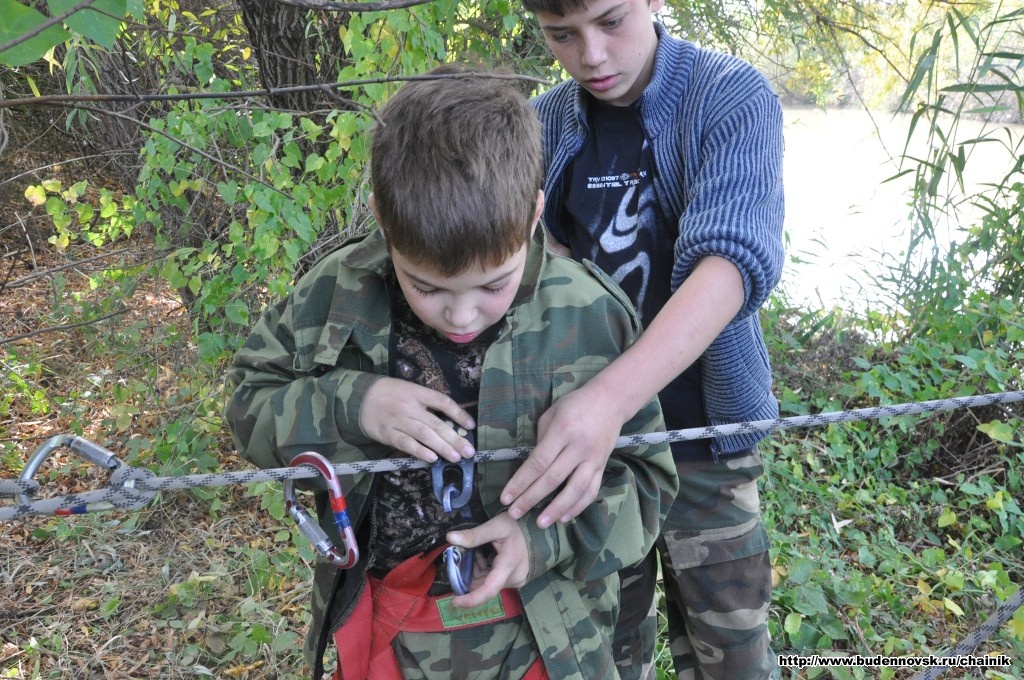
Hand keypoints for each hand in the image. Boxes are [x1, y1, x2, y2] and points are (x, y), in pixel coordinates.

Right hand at [359, 377, 474, 462]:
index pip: (442, 401)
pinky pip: (406, 444)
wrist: (358, 397)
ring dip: (442, 447)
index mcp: (417, 392)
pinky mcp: (387, 434)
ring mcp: (398, 420)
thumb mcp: (409, 389)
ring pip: (424, 435)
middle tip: (469, 451)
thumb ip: (426, 402)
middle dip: (454, 438)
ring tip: (456, 457)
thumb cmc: (389, 393)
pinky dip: (419, 451)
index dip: (459, 413)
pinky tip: (432, 458)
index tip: (471, 426)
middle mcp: (409, 406)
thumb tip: (450, 420)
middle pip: (436, 423)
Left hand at [447, 513, 528, 608]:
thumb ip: (474, 534)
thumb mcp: (497, 525)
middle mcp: (513, 578)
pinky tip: (481, 556)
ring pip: (487, 583)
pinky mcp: (513, 579)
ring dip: (475, 571)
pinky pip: (493, 580)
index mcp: (508, 565)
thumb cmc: (519, 527)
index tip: (455, 601)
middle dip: (467, 576)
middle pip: (484, 585)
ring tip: (472, 552)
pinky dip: (482, 571)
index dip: (471, 599)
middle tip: (459, 559)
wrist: (538, 531)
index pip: (489, 589)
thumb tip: (450, 538)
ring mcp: (514, 580)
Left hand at [500, 385, 622, 527]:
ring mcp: (593, 458)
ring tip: (541, 523)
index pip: (538, 462)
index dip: (520, 482)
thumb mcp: (552, 413)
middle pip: (552, 479)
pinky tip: (564, 517)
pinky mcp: (603, 466)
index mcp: (562, 431)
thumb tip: (531, 465)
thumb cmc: (575, 404)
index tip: (506, 497)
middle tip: (514, 514)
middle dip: (531, 498)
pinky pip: (591, 490)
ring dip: (556, 509)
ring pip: (575, 489)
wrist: (611, 400)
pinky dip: (578, 506)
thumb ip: (541, 439)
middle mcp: (578, 447)